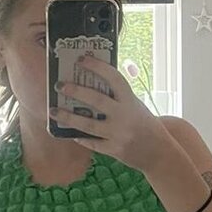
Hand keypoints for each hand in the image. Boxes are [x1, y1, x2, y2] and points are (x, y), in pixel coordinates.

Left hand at [50, 55, 172, 174]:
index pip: (113, 78)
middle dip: (76, 91)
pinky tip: (70, 132)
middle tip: (59, 85)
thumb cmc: (144, 123)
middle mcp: (124, 116)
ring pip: (88, 125)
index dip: (97, 67)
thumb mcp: (135, 104)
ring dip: (68, 118)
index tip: (81, 59)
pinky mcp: (114, 150)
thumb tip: (92, 80)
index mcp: (130, 100)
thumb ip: (118, 96)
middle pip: (96, 100)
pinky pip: (92, 143)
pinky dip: (81, 138)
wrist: (158, 151)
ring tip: (53, 111)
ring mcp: (118, 134)